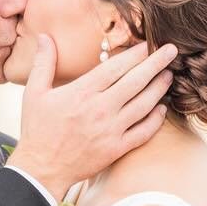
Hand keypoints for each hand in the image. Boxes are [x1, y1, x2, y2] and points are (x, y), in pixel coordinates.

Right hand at [8, 35, 175, 201]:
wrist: (41, 169)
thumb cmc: (37, 129)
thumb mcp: (34, 93)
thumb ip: (44, 63)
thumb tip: (46, 36)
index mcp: (82, 92)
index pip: (116, 67)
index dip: (135, 54)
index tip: (147, 45)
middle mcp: (100, 109)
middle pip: (136, 81)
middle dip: (156, 63)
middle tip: (171, 51)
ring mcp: (111, 130)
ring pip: (144, 105)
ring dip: (159, 88)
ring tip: (169, 75)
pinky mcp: (117, 149)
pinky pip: (143, 132)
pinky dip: (156, 119)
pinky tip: (162, 108)